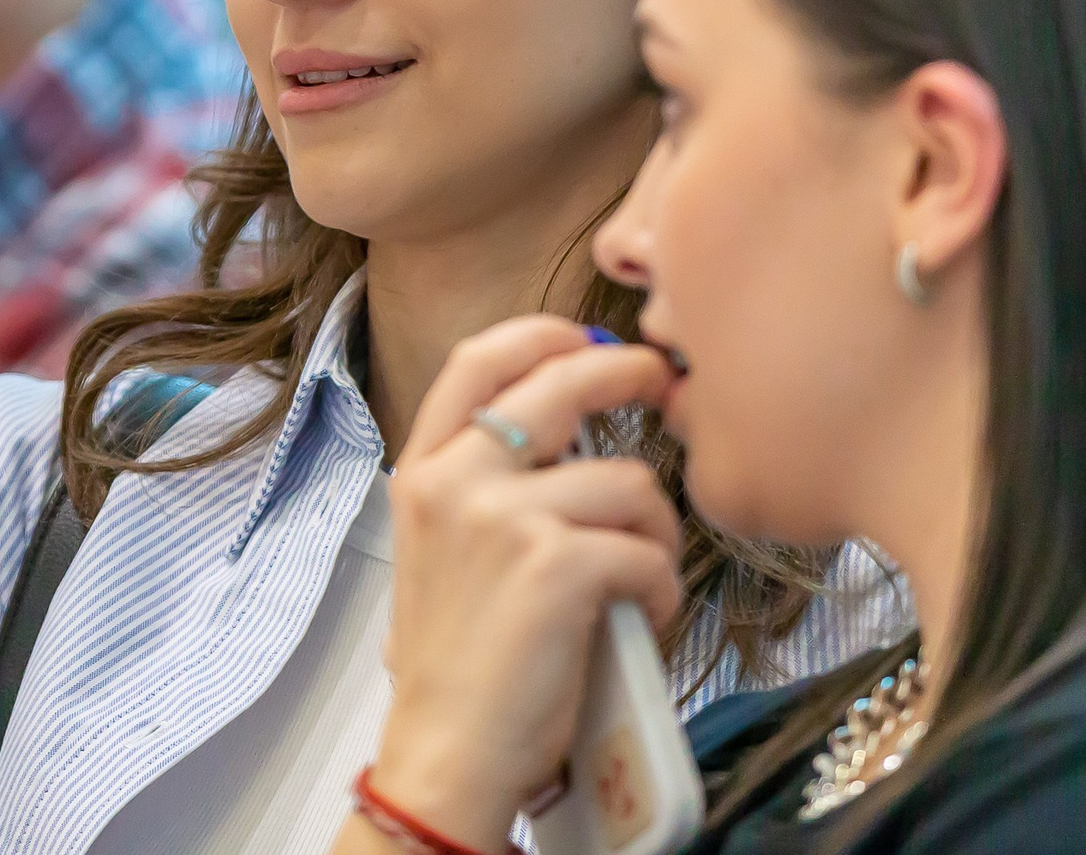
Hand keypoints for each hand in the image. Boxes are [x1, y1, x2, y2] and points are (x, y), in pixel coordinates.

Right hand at [366, 317, 680, 850]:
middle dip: (628, 374)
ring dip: (654, 529)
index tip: (590, 336)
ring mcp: (503, 519)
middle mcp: (455, 480)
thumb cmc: (460, 662)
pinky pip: (647, 550)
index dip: (545, 332)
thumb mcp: (444, 547)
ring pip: (628, 480)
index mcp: (423, 470)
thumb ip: (490, 481)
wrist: (448, 753)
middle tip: (662, 386)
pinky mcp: (557, 567)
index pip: (480, 357)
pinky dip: (660, 588)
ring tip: (640, 577)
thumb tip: (578, 429)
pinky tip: (640, 618)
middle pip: (563, 382)